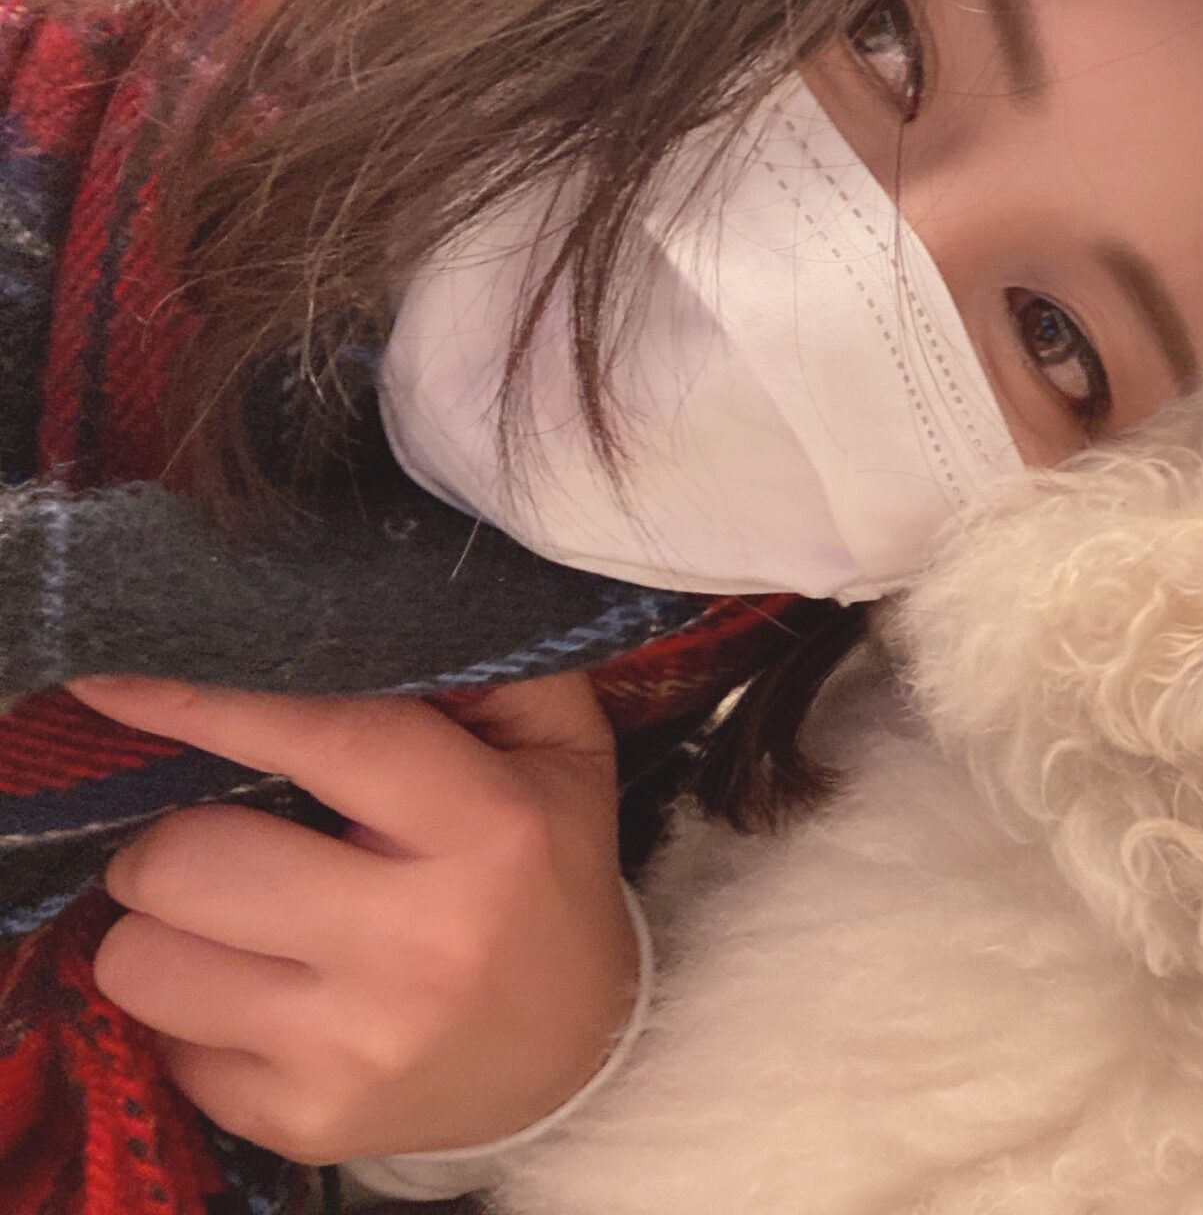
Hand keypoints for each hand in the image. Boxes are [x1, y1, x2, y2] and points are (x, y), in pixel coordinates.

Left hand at [69, 673, 636, 1163]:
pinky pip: (165, 1046)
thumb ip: (488, 664)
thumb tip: (371, 594)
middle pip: (188, 864)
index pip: (323, 740)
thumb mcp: (558, 753)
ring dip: (163, 930)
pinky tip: (263, 998)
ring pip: (143, 961)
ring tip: (228, 922)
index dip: (204, 704)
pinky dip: (194, 1015)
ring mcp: (356, 1044)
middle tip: (213, 843)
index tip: (114, 681)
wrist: (576, 1055)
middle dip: (171, 842)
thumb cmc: (545, 873)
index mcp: (488, 832)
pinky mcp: (305, 1120)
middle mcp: (420, 944)